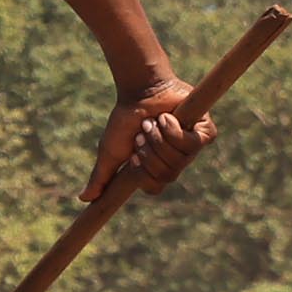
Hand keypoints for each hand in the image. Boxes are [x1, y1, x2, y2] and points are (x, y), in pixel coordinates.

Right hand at [91, 74, 213, 201]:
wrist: (140, 92)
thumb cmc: (126, 121)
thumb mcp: (110, 152)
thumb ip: (101, 177)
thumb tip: (84, 199)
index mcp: (157, 169)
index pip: (155, 187)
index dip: (143, 173)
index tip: (133, 156)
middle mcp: (177, 161)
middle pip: (167, 174)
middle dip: (149, 152)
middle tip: (142, 134)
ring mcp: (193, 148)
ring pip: (179, 158)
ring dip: (158, 137)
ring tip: (153, 122)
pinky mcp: (206, 133)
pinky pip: (192, 144)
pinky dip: (173, 129)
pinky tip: (168, 117)